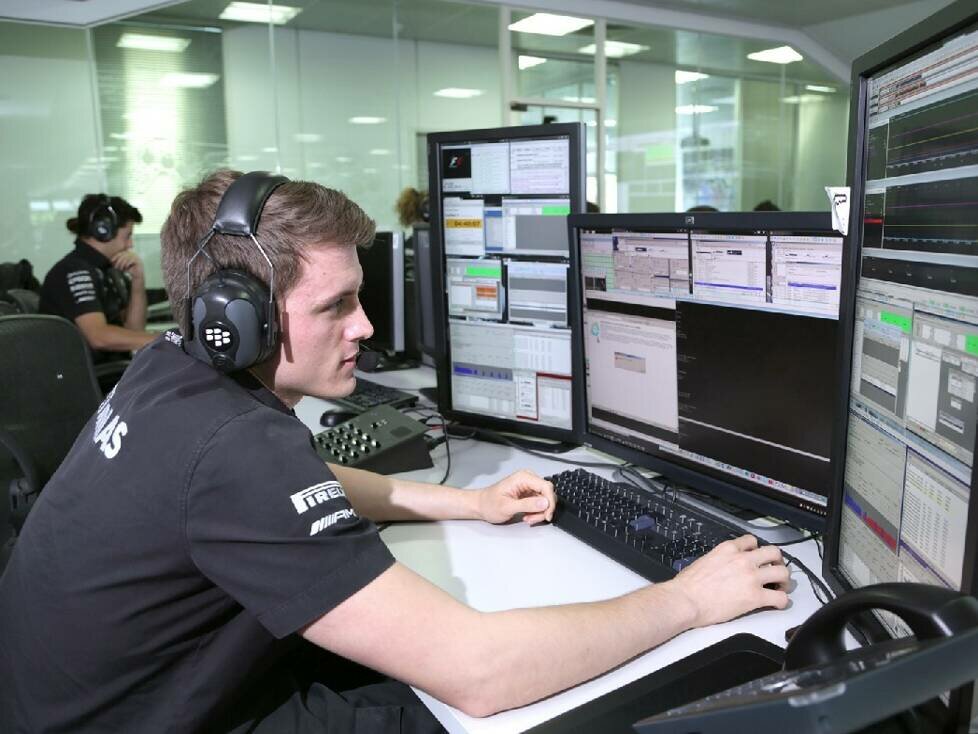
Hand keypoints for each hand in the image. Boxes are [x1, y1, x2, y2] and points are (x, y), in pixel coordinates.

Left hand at [111, 251, 143, 282]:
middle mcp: (133, 254)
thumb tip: (111, 260)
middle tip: (116, 267)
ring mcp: (137, 257)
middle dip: (118, 261)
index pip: (121, 253)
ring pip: (126, 258)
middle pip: (123, 255)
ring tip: (121, 269)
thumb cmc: (129, 270)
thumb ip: (118, 261)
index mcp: (129, 253)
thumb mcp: (122, 265)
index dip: (116, 256)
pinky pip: (130, 261)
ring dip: (122, 264)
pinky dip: (126, 264)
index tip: (111, 261)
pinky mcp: (138, 261)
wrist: (136, 275)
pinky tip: (125, 268)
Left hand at [476, 470, 555, 525]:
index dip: (550, 502)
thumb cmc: (489, 504)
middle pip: (547, 494)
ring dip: (539, 512)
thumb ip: (527, 505)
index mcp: (523, 477)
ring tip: (527, 519)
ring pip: (545, 500)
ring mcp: (529, 486)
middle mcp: (528, 479)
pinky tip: (527, 516)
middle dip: (543, 509)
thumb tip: (545, 503)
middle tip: (532, 520)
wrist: (481, 506)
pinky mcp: (529, 493)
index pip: (546, 487)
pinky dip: (536, 512)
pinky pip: (540, 503)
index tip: (547, 515)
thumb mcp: (507, 507)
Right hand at [667, 535, 789, 627]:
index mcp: (728, 549)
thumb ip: (720, 559)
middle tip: (775, 570)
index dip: (757, 550)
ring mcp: (751, 577)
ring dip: (784, 580)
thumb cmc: (688, 585)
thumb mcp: (704, 560)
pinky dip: (782, 601)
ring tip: (781, 587)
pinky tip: (777, 604)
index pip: (752, 541)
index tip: (758, 558)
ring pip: (782, 572)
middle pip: (773, 552)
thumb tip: (724, 567)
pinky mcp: (755, 597)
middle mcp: (743, 560)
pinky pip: (780, 597)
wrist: (685, 600)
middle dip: (777, 561)